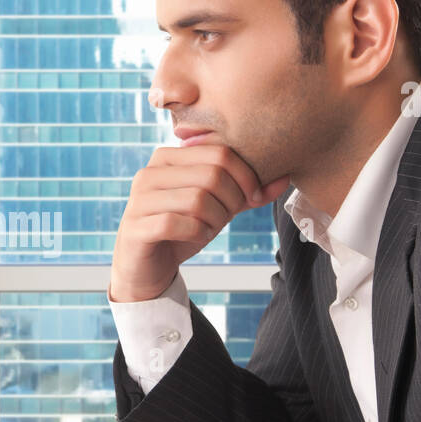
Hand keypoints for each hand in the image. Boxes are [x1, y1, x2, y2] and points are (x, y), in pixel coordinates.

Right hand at [110, 144, 289, 301]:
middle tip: (227, 217)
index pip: (220, 152)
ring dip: (215, 220)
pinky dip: (196, 233)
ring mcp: (139, 200)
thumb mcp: (217, 207)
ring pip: (197, 200)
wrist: (146, 268)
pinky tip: (196, 238)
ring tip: (209, 228)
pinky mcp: (135, 227)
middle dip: (232, 201)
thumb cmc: (182, 231)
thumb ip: (245, 192)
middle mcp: (150, 173)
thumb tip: (285, 177)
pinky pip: (177, 224)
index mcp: (168, 157)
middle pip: (212, 175)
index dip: (246, 176)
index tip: (253, 198)